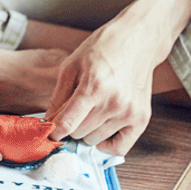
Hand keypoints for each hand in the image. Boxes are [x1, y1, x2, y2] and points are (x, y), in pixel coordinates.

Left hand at [46, 21, 159, 155]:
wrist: (138, 41)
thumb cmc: (102, 49)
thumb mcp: (72, 65)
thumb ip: (58, 96)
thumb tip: (48, 122)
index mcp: (94, 86)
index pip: (67, 123)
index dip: (54, 131)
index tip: (50, 132)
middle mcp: (114, 102)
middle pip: (79, 133)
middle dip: (72, 125)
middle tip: (76, 110)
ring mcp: (129, 112)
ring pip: (95, 140)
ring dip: (88, 130)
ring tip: (93, 110)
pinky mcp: (142, 118)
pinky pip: (120, 148)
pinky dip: (107, 144)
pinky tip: (102, 129)